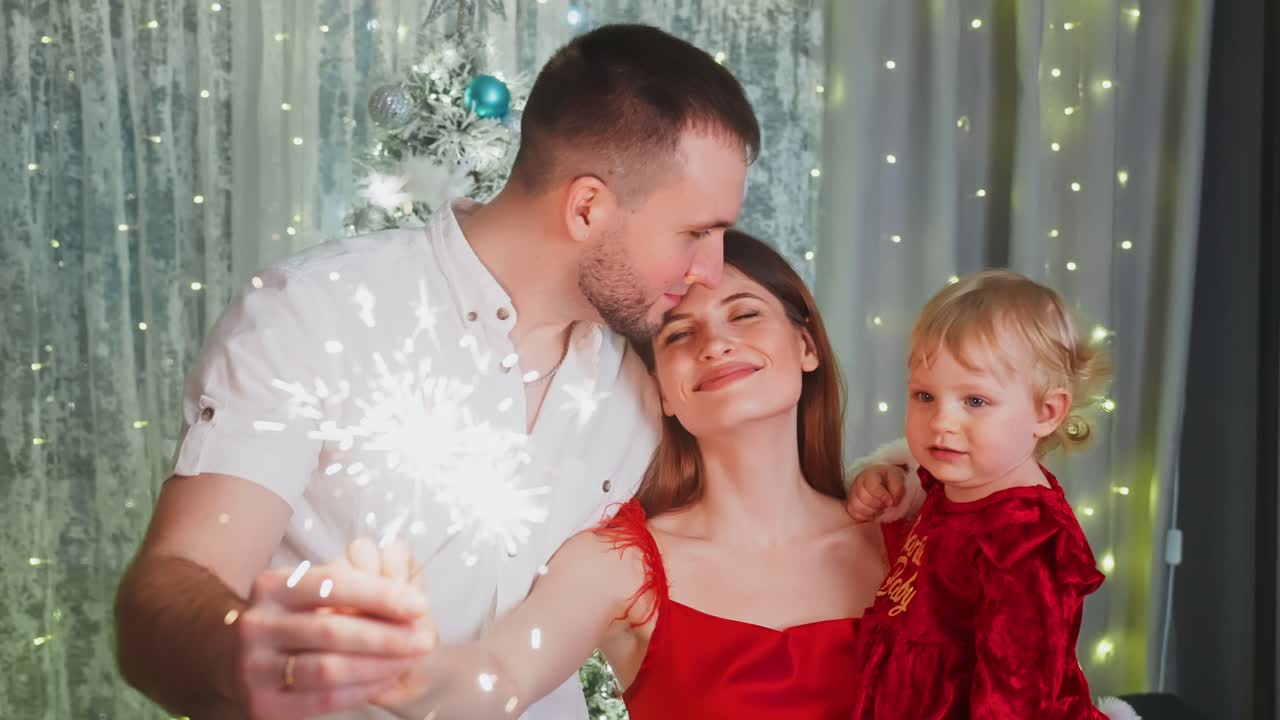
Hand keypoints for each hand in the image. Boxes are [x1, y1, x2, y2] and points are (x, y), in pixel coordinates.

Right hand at [233, 544, 433, 718]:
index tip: (419, 604)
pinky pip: (322, 699)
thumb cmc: (292, 618)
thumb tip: (410, 599)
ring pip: (328, 669)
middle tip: (424, 639)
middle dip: (387, 636)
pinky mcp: (262, 704)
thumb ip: (350, 589)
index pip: (333, 585)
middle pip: (333, 630)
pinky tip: (386, 679)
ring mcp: (254, 667)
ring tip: (409, 661)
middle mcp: (257, 624)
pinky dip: (361, 689)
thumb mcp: (309, 591)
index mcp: (273, 586)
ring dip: (378, 666)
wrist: (230, 657)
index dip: (380, 595)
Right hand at [847, 464, 907, 522]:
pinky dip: (865, 516)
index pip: (872, 486)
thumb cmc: (890, 481)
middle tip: (886, 504)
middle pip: (864, 498)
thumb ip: (897, 489)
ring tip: (880, 509)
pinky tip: (873, 513)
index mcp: (870, 474)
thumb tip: (891, 502)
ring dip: (871, 512)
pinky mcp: (851, 504)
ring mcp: (852, 493)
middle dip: (878, 505)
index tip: (891, 502)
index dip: (882, 496)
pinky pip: (854, 513)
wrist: (883, 483)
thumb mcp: (897, 479)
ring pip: (856, 506)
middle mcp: (858, 482)